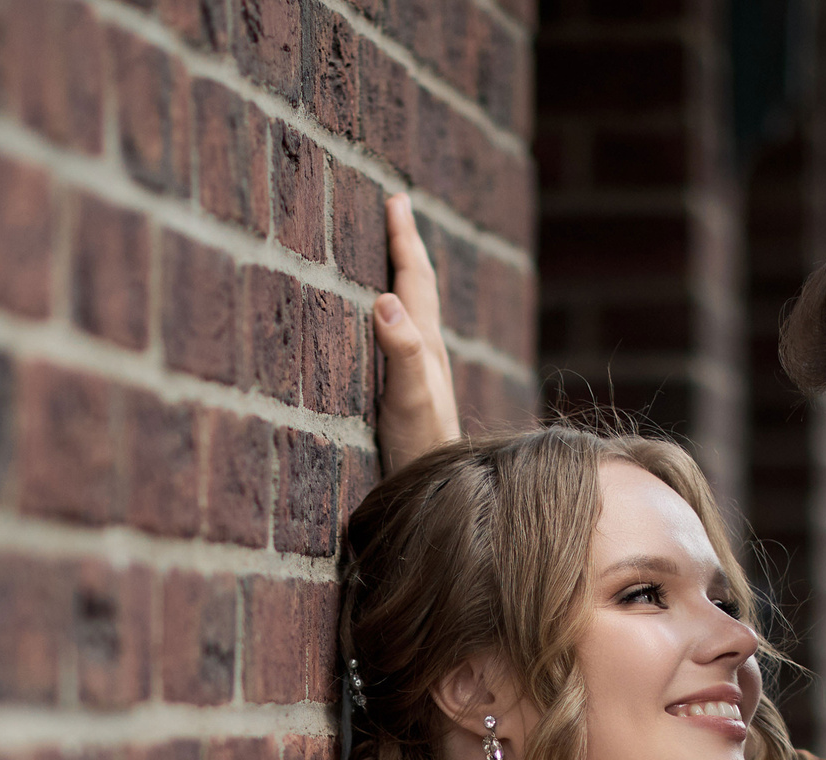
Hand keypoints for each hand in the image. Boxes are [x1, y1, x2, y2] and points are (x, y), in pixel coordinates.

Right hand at [371, 193, 459, 472]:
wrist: (439, 492)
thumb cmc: (420, 450)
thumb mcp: (407, 398)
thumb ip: (401, 351)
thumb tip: (386, 299)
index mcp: (425, 344)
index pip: (413, 279)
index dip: (403, 240)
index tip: (395, 200)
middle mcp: (427, 353)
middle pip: (419, 287)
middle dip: (406, 247)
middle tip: (396, 210)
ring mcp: (422, 374)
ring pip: (415, 310)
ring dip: (404, 278)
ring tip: (394, 257)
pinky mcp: (412, 394)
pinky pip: (405, 336)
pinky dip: (397, 314)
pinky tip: (390, 326)